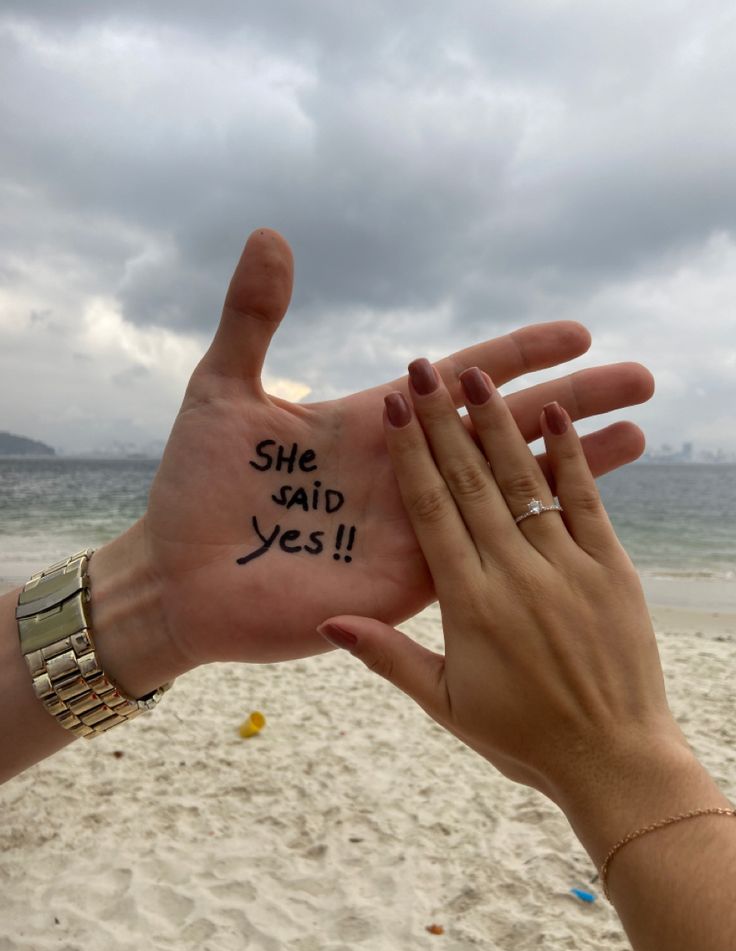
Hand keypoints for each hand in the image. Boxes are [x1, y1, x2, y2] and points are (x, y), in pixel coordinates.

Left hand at [99, 228, 652, 676]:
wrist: (183, 578)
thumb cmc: (198, 487)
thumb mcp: (222, 392)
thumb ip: (254, 319)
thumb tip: (271, 234)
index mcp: (372, 422)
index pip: (461, 380)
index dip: (519, 354)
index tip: (578, 333)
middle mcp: (406, 469)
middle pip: (504, 427)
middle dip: (573, 402)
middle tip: (639, 379)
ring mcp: (414, 525)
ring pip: (508, 487)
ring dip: (573, 464)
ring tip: (637, 437)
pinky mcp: (411, 579)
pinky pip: (485, 548)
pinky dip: (530, 530)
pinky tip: (580, 514)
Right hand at [318, 361, 684, 815]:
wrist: (613, 761)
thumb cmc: (522, 738)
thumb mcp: (445, 704)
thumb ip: (388, 656)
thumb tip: (330, 620)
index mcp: (468, 604)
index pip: (431, 511)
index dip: (410, 455)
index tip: (394, 407)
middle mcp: (513, 575)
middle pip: (471, 483)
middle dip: (445, 421)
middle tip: (425, 370)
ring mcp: (566, 567)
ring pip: (524, 481)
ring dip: (499, 424)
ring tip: (478, 376)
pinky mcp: (611, 570)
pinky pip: (585, 501)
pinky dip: (570, 455)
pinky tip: (556, 413)